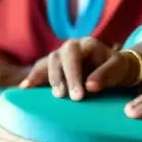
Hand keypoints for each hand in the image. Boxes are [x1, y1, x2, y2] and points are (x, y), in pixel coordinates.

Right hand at [18, 37, 134, 99]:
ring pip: (47, 63)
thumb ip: (106, 75)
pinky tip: (24, 89)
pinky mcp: (54, 67)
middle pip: (57, 59)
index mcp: (85, 44)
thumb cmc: (117, 68)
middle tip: (64, 97)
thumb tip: (89, 86)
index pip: (73, 56)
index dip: (72, 75)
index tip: (78, 96)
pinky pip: (40, 69)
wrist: (114, 68)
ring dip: (49, 80)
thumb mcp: (118, 69)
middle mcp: (70, 47)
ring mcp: (60, 56)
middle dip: (59, 79)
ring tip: (55, 96)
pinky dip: (33, 78)